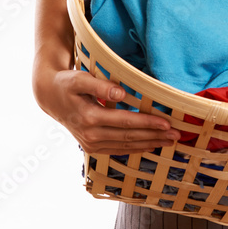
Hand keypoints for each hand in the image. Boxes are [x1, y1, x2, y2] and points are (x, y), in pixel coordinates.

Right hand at [33, 66, 180, 153]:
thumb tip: (121, 93)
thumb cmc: (67, 84)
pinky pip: (118, 150)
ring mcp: (91, 144)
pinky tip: (150, 146)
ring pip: (126, 146)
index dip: (147, 123)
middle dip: (154, 136)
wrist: (51, 97)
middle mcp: (90, 136)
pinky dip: (136, 148)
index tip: (166, 122)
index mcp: (89, 118)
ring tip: (170, 141)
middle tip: (177, 135)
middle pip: (129, 137)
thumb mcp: (79, 79)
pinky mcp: (92, 147)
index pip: (125, 122)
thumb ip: (100, 85)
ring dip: (149, 144)